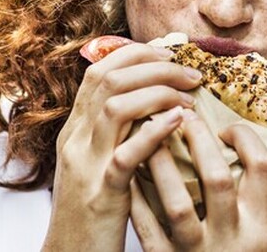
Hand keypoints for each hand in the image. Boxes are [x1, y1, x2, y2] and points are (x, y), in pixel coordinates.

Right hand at [41, 43, 202, 250]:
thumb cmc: (93, 212)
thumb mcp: (96, 164)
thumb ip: (115, 132)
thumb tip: (152, 103)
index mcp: (75, 131)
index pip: (99, 72)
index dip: (135, 53)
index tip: (169, 54)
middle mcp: (76, 141)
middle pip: (109, 79)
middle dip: (154, 66)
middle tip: (190, 74)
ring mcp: (87, 166)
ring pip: (115, 107)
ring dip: (159, 92)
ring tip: (191, 98)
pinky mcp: (102, 194)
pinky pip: (126, 155)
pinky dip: (155, 132)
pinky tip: (179, 123)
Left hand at [129, 113, 266, 251]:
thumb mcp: (256, 234)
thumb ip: (250, 197)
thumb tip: (235, 140)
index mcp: (260, 228)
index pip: (262, 169)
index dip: (245, 139)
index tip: (226, 127)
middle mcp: (233, 241)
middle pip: (219, 178)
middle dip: (199, 141)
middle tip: (183, 115)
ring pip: (177, 202)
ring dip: (161, 164)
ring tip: (149, 135)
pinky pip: (147, 228)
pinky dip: (136, 198)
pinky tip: (127, 174)